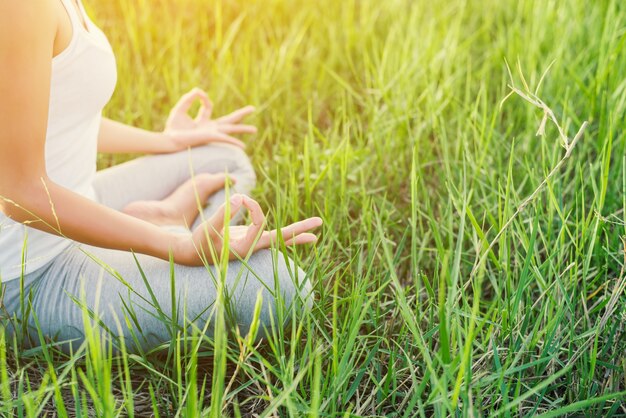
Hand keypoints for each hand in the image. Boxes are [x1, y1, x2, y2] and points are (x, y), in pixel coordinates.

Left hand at [164, 87, 256, 150]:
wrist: (169, 140)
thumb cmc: (172, 128)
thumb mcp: (180, 108)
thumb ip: (189, 99)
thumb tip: (199, 91)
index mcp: (203, 122)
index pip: (209, 106)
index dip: (203, 97)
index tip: (197, 94)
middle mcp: (210, 128)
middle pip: (229, 120)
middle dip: (241, 114)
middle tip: (253, 108)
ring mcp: (212, 133)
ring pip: (231, 130)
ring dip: (243, 129)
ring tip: (255, 129)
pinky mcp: (211, 137)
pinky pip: (225, 139)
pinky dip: (234, 142)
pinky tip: (244, 147)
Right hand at [174, 194, 322, 265]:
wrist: (189, 255)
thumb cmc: (197, 243)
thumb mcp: (208, 229)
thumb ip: (224, 214)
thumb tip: (241, 197)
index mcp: (245, 248)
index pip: (259, 222)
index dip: (253, 206)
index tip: (241, 198)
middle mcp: (252, 248)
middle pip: (281, 239)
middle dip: (300, 231)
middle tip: (319, 224)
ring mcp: (252, 243)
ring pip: (278, 239)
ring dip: (296, 235)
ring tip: (315, 235)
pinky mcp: (248, 238)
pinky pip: (269, 236)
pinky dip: (283, 236)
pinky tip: (294, 236)